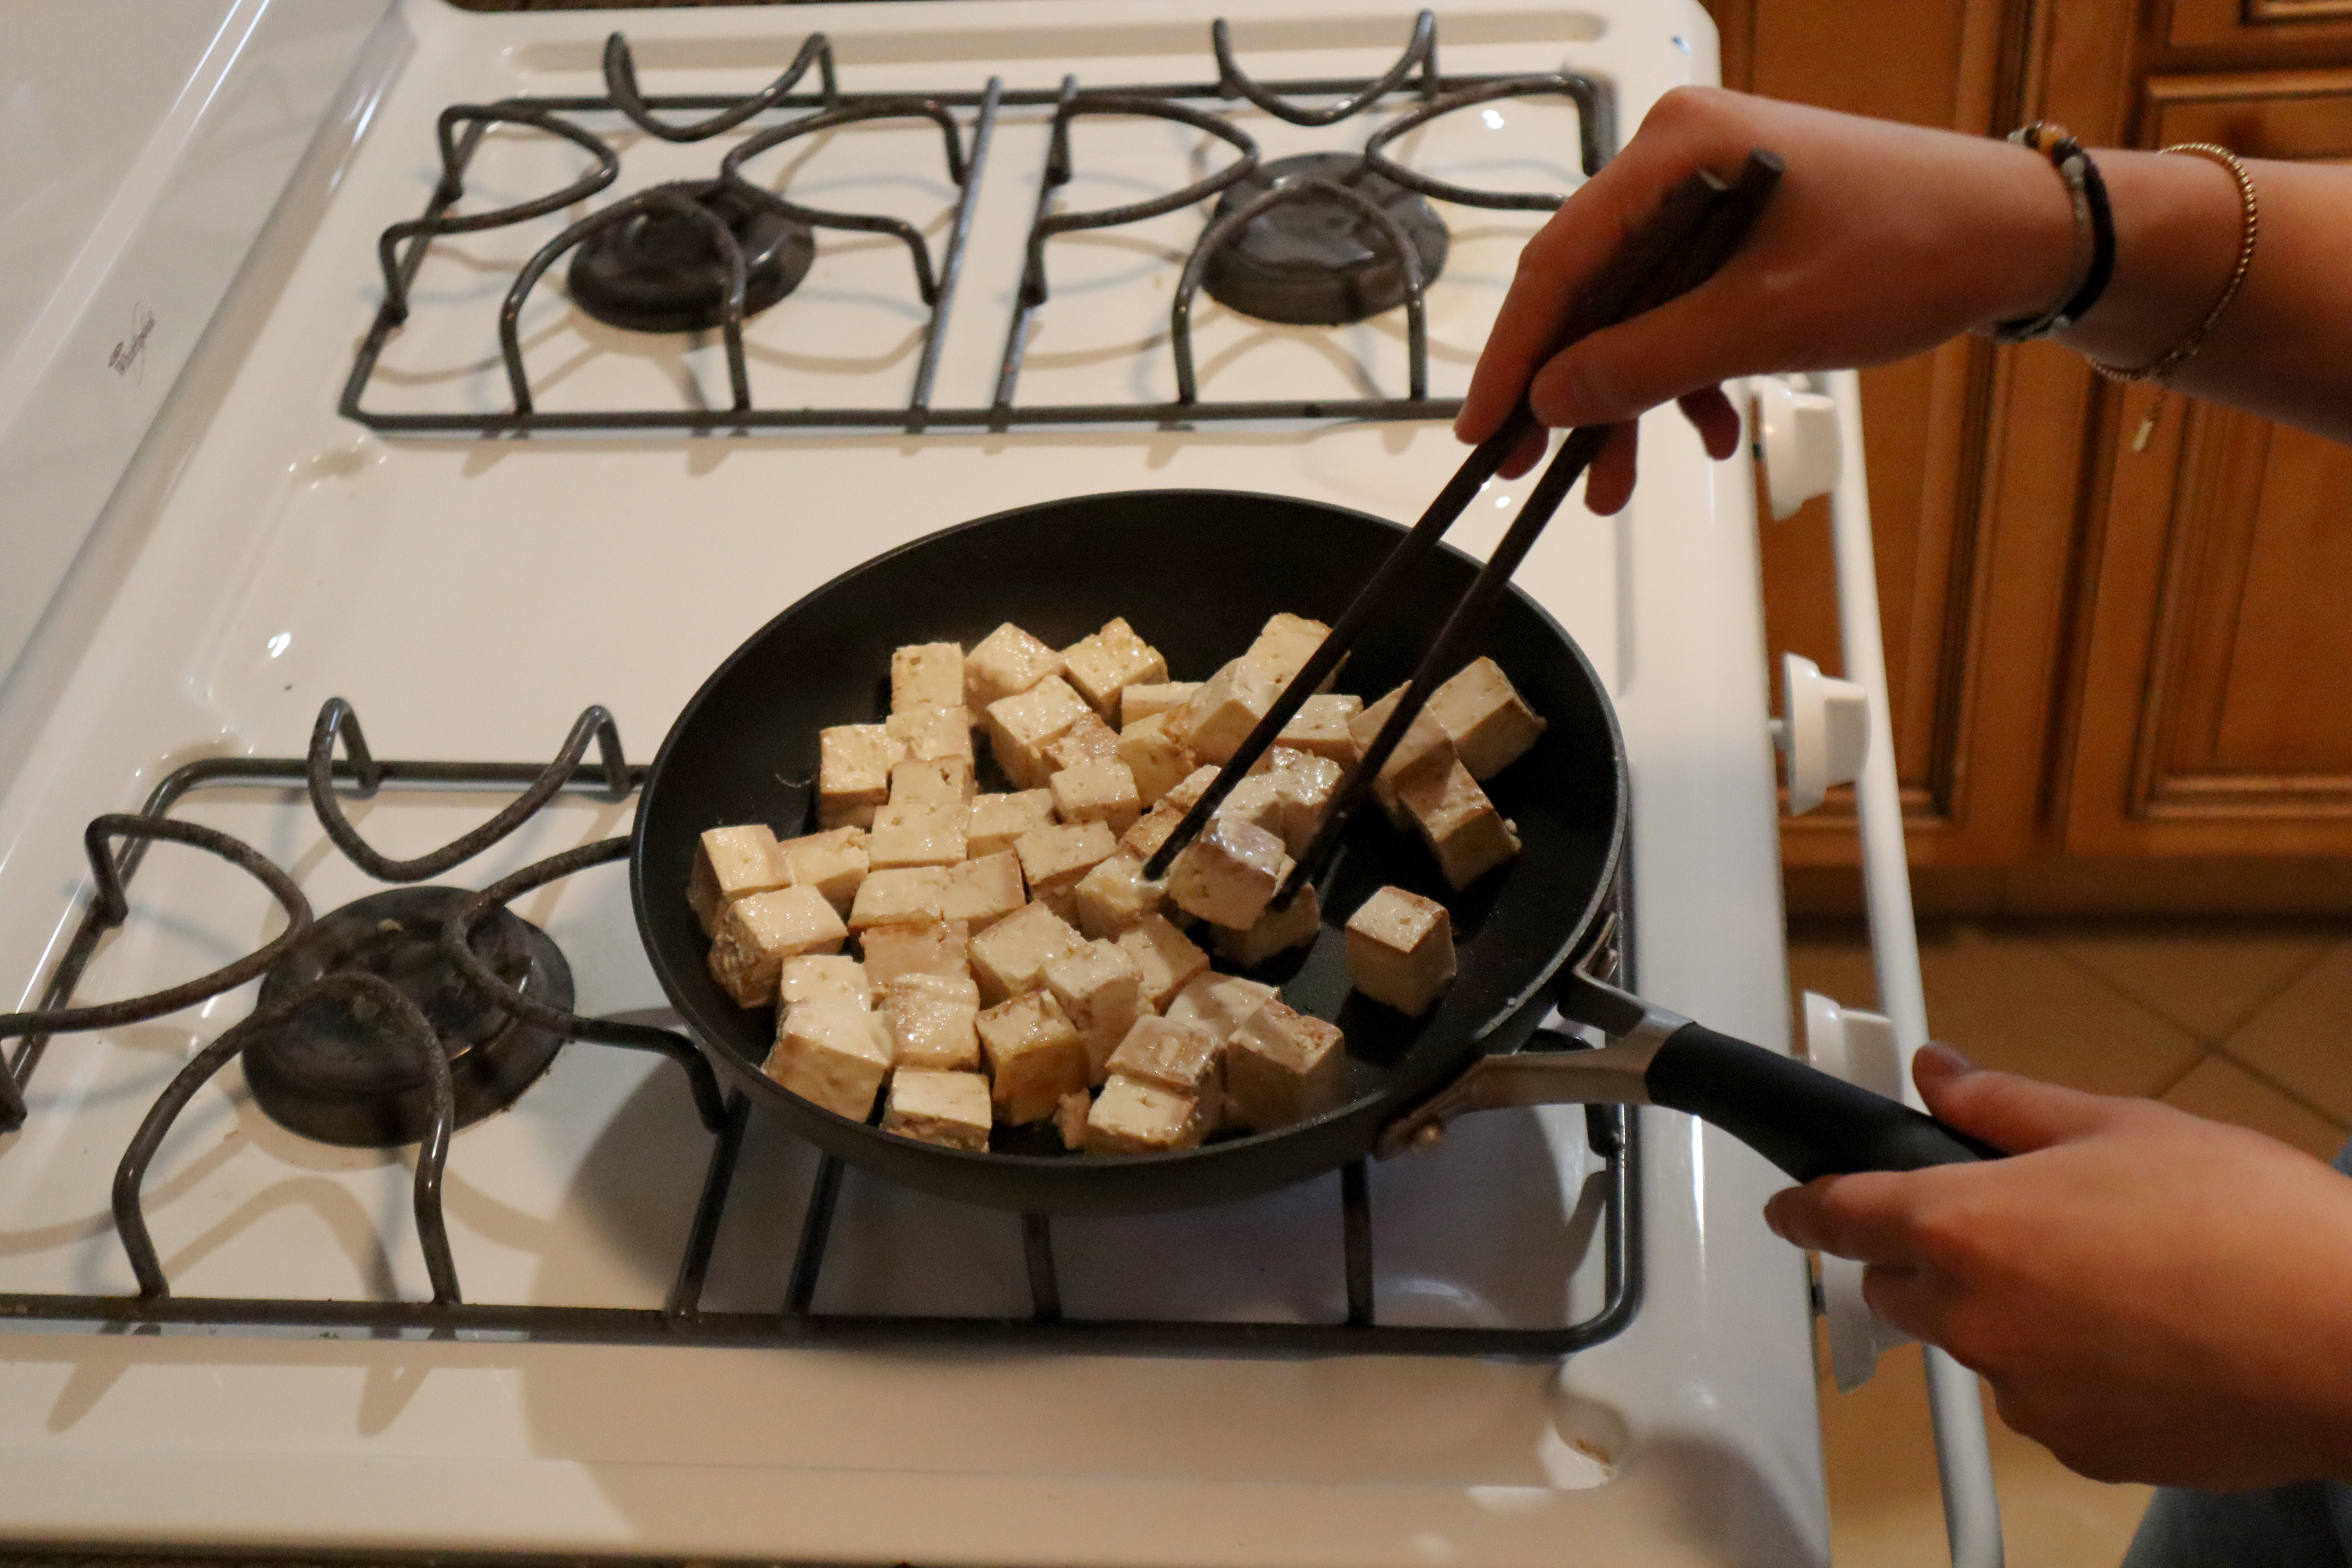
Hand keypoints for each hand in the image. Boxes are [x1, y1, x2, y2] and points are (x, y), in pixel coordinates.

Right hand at [1456, 87, 2078, 511]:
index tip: (1478, 431)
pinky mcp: (1741, 233)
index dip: (1512, 355)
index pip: (1559, 264)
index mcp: (1675, 151)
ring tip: (1614, 485)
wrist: (2018, 236)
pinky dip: (1686, 377)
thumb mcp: (1762, 323)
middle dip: (1566, 392)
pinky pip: (1682, 312)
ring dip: (1627, 401)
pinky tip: (1712, 431)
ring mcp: (1711, 196)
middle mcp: (1680, 161)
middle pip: (1588, 292)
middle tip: (1527, 471)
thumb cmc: (1910, 252)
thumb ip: (1645, 363)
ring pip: (1632, 314)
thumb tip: (1549, 402)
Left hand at [1766, 1042, 2351, 1488]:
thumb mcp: (2118, 1124)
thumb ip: (2004, 1103)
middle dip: (1930, 1256)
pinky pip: (2038, 1398)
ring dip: (2008, 1312)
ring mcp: (2020, 1391)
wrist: (2346, 1339)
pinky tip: (2139, 1337)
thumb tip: (1939, 1072)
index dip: (1805, 1207)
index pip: (1839, 1216)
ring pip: (1974, 1343)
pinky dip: (2065, 1368)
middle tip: (2015, 1227)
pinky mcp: (2074, 1446)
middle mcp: (1973, 1316)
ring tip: (2109, 1279)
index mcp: (1964, 1225)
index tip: (1790, 1209)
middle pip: (1900, 1285)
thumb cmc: (2247, 1223)